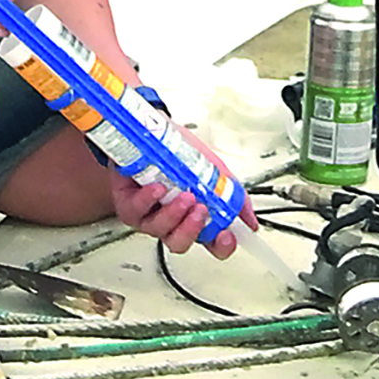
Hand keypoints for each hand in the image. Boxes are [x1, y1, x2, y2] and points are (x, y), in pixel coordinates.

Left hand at [108, 128, 258, 261]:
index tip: (227, 236)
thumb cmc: (179, 152)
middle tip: (201, 210)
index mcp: (194, 216)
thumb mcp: (213, 171)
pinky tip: (158, 188)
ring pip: (159, 230)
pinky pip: (137, 211)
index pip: (210, 243)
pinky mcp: (129, 205)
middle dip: (192, 230)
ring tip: (184, 195)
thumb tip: (250, 221)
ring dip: (174, 214)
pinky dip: (150, 200)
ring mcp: (149, 215)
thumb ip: (233, 196)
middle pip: (180, 243)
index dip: (220, 246)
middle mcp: (171, 220)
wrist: (152, 131)